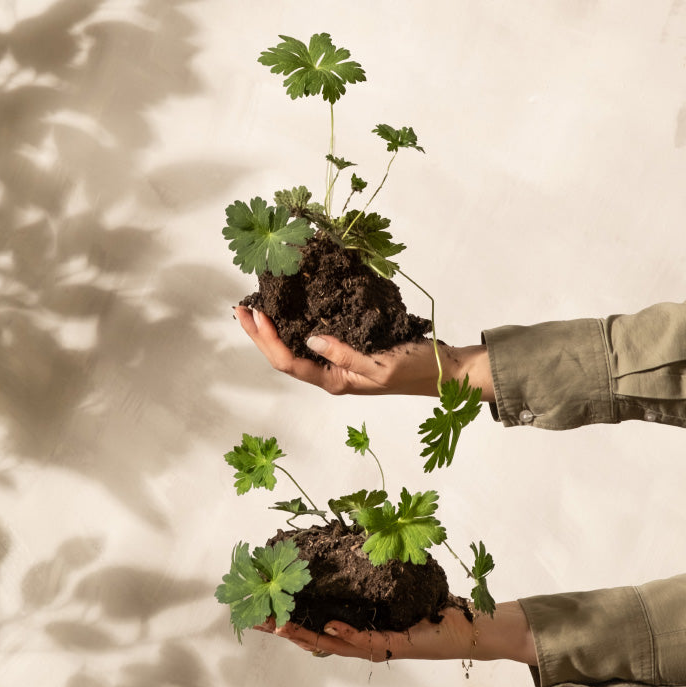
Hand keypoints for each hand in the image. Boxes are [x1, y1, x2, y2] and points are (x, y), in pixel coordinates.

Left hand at [234, 306, 492, 399]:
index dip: (266, 340)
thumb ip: (344, 355)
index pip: (289, 362)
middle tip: (242, 307)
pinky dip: (298, 322)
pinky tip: (293, 306)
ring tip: (258, 305)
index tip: (254, 314)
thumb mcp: (379, 366)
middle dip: (260, 334)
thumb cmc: (415, 370)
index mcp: (334, 381)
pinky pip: (315, 337)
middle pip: (284, 356)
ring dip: (274, 329)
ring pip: (296, 347)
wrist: (444, 371)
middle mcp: (331, 373)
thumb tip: (310, 337)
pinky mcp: (350, 349)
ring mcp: (339, 362)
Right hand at [254, 601, 537, 665]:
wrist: (467, 628)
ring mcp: (375, 645)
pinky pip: (365, 640)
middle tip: (255, 620)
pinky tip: (328, 625)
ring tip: (280, 625)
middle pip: (314, 637)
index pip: (313, 623)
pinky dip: (345, 633)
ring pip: (332, 643)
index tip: (258, 608)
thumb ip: (370, 573)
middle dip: (283, 629)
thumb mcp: (394, 585)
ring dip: (304, 635)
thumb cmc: (432, 607)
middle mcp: (361, 640)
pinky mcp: (394, 644)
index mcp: (357, 627)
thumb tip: (348, 540)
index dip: (286, 617)